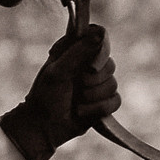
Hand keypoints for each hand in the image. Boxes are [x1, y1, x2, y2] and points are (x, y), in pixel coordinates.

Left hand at [0, 26, 121, 159]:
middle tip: (78, 86)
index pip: (99, 40)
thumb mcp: (59, 71)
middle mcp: (88, 66)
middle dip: (94, 80)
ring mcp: (97, 85)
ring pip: (113, 85)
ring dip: (94, 97)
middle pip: (110, 65)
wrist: (43, 127)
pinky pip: (116, 101)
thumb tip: (100, 32)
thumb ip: (79, 51)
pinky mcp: (103, 102)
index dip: (99, 53)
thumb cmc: (45, 95)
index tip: (89, 66)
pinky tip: (83, 112)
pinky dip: (100, 108)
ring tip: (77, 103)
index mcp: (76, 53)